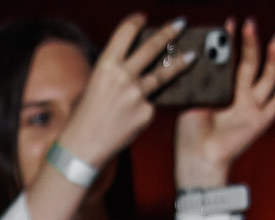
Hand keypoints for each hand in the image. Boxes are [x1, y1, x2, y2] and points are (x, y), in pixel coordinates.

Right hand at [52, 14, 193, 176]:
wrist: (82, 147)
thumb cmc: (85, 117)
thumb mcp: (94, 85)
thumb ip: (114, 71)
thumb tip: (135, 62)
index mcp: (106, 64)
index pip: (127, 32)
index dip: (137, 21)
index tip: (145, 18)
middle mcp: (123, 75)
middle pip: (152, 47)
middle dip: (169, 32)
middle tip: (180, 24)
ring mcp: (137, 94)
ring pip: (165, 73)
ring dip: (181, 62)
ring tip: (192, 55)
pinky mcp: (146, 112)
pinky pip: (154, 103)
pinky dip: (150, 104)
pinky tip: (138, 113)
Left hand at [174, 19, 274, 187]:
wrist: (198, 157)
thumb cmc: (189, 132)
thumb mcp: (193, 98)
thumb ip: (204, 78)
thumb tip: (207, 53)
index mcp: (221, 91)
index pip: (230, 60)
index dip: (230, 42)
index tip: (228, 23)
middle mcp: (238, 97)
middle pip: (250, 64)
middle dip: (250, 43)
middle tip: (249, 23)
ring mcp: (251, 108)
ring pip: (268, 77)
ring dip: (272, 58)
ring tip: (274, 38)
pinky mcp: (261, 121)